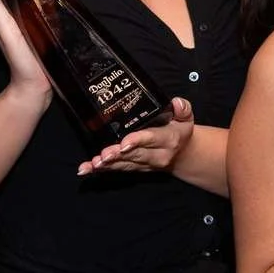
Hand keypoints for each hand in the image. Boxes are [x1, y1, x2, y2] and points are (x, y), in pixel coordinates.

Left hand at [77, 96, 194, 175]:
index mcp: (168, 139)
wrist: (183, 154)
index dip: (137, 141)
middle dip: (117, 155)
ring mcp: (145, 164)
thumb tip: (176, 102)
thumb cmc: (180, 130)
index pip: (152, 139)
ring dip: (107, 165)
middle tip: (102, 155)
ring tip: (93, 164)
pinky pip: (118, 169)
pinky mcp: (135, 168)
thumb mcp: (186, 117)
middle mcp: (157, 155)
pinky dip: (102, 170)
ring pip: (124, 164)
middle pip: (134, 155)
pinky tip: (86, 169)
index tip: (124, 143)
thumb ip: (182, 108)